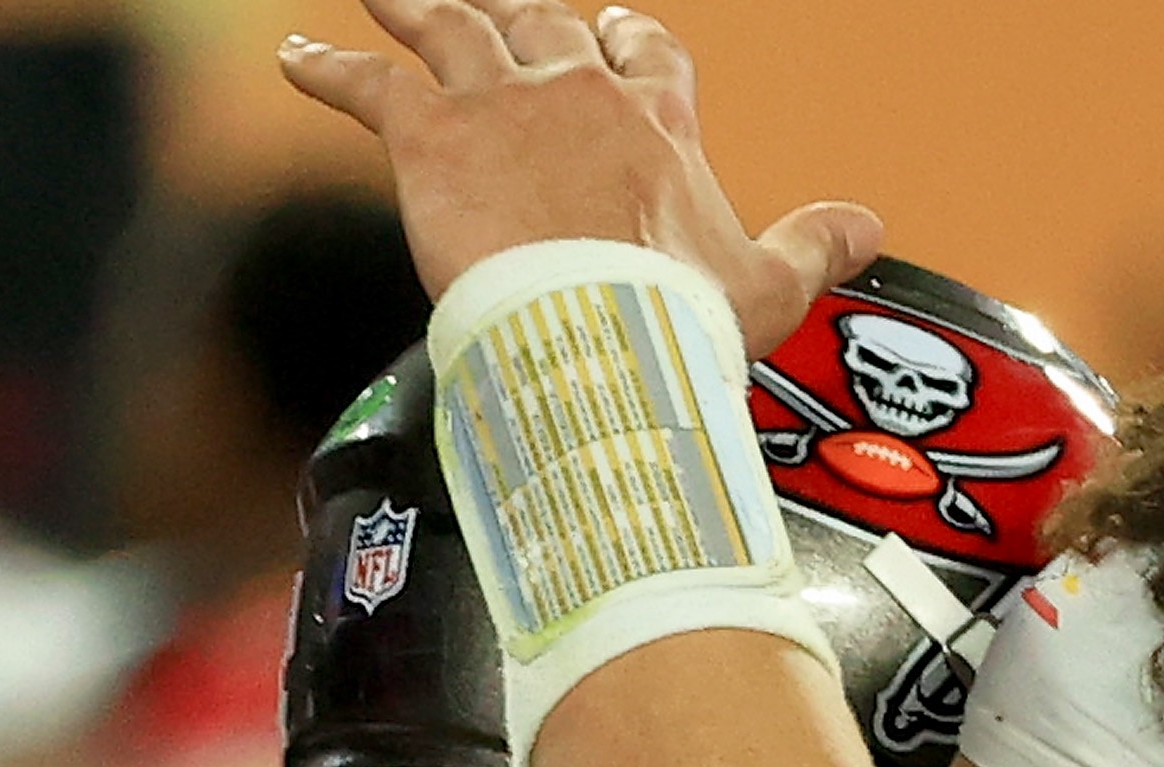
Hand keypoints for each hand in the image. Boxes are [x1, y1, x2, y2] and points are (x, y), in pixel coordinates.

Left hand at [278, 1, 877, 348]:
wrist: (601, 335)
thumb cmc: (685, 322)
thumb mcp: (771, 286)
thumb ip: (816, 244)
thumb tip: (869, 224)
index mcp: (658, 124)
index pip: (645, 55)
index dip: (628, 45)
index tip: (617, 38)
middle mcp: (578, 95)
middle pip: (546, 26)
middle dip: (525, 14)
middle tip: (507, 8)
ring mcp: (502, 108)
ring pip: (451, 28)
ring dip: (415, 4)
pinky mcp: (433, 137)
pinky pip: (369, 85)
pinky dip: (326, 69)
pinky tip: (293, 59)